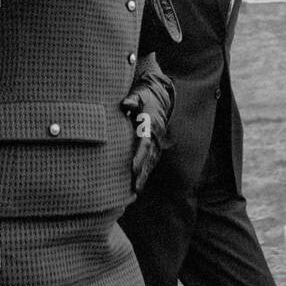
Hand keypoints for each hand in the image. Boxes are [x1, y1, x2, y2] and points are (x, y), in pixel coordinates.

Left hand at [122, 76, 172, 194]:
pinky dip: (146, 172)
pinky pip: (151, 160)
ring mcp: (156, 141)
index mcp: (150, 124)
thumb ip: (132, 99)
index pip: (144, 143)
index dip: (139, 156)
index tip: (131, 167)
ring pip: (151, 161)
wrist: (160, 96)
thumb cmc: (145, 96)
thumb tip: (125, 104)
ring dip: (144, 176)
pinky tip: (138, 184)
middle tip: (134, 187)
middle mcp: (155, 135)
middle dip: (142, 172)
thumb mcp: (139, 94)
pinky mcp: (155, 144)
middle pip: (148, 157)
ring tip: (135, 190)